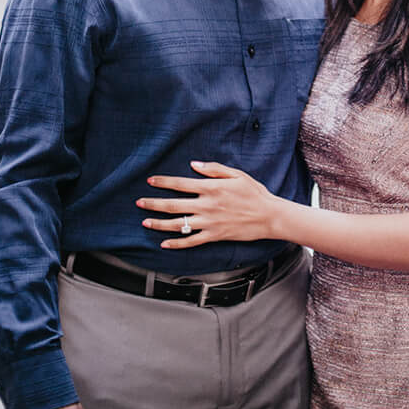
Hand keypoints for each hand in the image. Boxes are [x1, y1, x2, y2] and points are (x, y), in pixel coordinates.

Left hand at [137, 161, 278, 248]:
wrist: (269, 216)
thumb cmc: (255, 193)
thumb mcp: (237, 175)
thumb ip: (214, 169)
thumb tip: (193, 165)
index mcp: (212, 188)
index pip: (181, 184)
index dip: (164, 182)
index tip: (151, 181)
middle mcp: (207, 205)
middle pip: (173, 205)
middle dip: (153, 203)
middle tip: (140, 203)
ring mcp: (209, 222)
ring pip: (178, 224)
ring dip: (159, 224)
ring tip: (146, 222)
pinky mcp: (214, 235)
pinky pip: (191, 241)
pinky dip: (176, 243)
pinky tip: (164, 244)